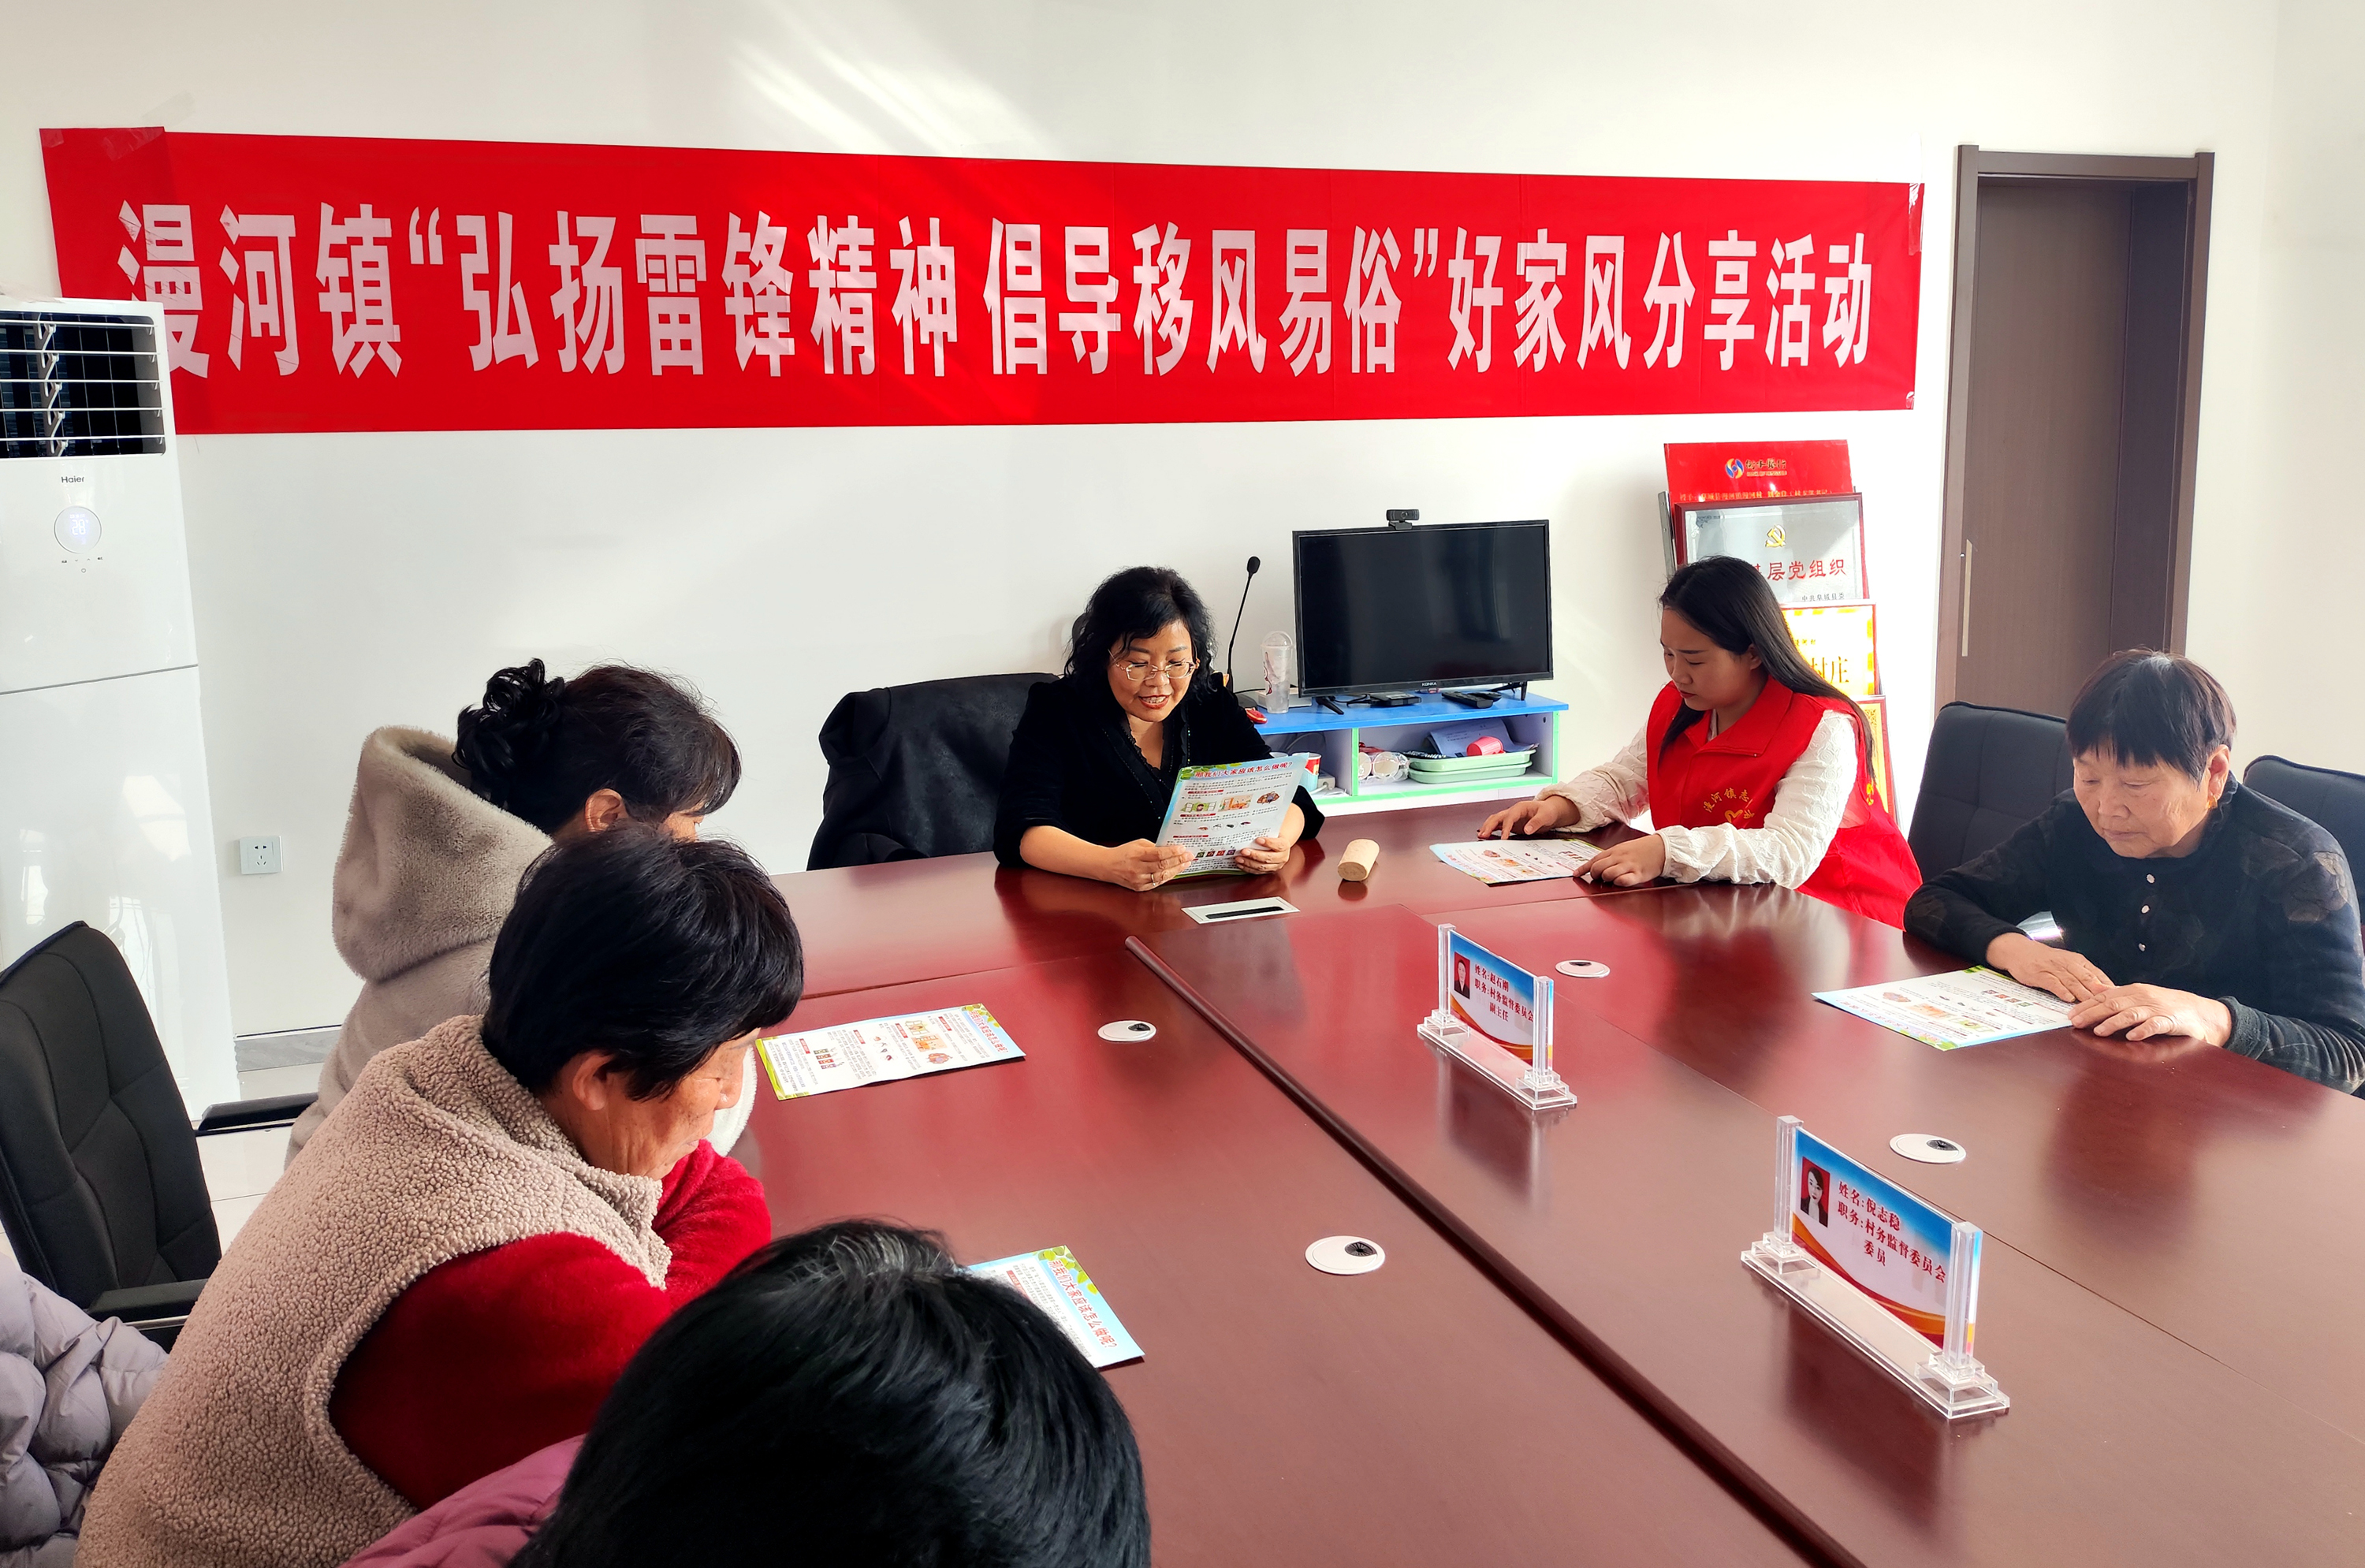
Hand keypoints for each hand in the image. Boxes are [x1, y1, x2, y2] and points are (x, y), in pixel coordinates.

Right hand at [1103, 840, 1191, 890]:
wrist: (1107, 866)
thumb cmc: (1123, 853)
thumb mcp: (1137, 844)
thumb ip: (1153, 846)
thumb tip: (1170, 848)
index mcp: (1137, 855)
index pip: (1159, 853)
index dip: (1173, 851)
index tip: (1182, 848)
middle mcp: (1137, 868)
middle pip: (1162, 865)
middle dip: (1179, 860)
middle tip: (1189, 856)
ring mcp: (1138, 879)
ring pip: (1162, 876)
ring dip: (1176, 870)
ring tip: (1185, 864)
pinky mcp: (1139, 887)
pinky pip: (1157, 884)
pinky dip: (1167, 878)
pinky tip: (1174, 872)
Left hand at [1235, 833, 1291, 874]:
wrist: (1277, 845)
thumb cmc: (1272, 837)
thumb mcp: (1272, 832)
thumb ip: (1264, 831)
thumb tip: (1250, 830)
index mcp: (1284, 845)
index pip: (1279, 845)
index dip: (1269, 843)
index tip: (1257, 839)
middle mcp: (1282, 857)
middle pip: (1268, 858)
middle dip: (1255, 855)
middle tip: (1244, 851)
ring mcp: (1276, 866)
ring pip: (1262, 867)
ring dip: (1249, 863)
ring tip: (1239, 858)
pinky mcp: (1269, 871)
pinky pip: (1258, 872)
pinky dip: (1248, 868)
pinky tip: (1240, 864)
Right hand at [1479, 795, 1578, 838]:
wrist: (1550, 811)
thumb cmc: (1547, 811)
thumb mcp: (1545, 816)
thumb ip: (1536, 822)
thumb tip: (1527, 829)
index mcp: (1520, 808)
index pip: (1509, 817)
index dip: (1505, 828)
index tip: (1503, 838)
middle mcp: (1513, 811)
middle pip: (1497, 817)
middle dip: (1489, 826)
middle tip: (1483, 835)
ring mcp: (1511, 817)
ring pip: (1495, 820)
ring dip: (1487, 827)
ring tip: (1481, 836)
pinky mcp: (1511, 823)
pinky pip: (1498, 825)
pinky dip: (1491, 830)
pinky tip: (1486, 836)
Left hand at [1583, 833, 1668, 886]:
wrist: (1662, 847)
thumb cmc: (1643, 849)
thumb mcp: (1623, 848)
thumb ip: (1610, 856)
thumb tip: (1597, 865)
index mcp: (1615, 850)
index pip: (1594, 860)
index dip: (1583, 868)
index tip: (1576, 874)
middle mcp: (1619, 857)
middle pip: (1598, 868)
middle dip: (1595, 875)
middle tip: (1600, 878)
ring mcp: (1629, 865)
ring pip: (1608, 874)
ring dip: (1606, 879)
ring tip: (1611, 880)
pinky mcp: (1638, 874)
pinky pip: (1624, 880)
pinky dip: (1619, 882)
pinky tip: (1620, 882)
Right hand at [1984, 931, 2111, 1003]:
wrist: (2019, 950)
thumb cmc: (2045, 960)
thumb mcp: (2067, 963)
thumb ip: (2084, 975)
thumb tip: (2105, 990)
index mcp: (2077, 960)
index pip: (2097, 974)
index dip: (2108, 986)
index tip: (2119, 998)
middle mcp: (2068, 963)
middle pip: (2087, 979)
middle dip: (2100, 992)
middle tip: (2111, 1005)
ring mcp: (2054, 968)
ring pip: (2073, 982)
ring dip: (2083, 994)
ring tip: (2093, 1006)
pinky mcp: (2040, 974)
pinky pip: (2053, 983)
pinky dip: (2062, 990)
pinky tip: (2069, 999)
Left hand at [2070, 984, 2233, 1046]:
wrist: (2200, 1011)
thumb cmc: (2166, 1005)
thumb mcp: (2140, 996)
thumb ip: (2117, 994)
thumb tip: (2093, 989)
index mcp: (2133, 991)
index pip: (2105, 997)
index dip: (2087, 1006)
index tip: (2071, 1015)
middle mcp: (2143, 998)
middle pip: (2114, 1005)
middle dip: (2093, 1014)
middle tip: (2077, 1023)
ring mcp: (2157, 1009)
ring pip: (2131, 1014)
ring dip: (2114, 1023)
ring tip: (2099, 1031)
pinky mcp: (2171, 1021)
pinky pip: (2155, 1025)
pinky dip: (2143, 1031)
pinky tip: (2132, 1037)